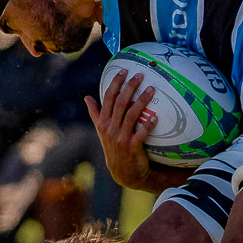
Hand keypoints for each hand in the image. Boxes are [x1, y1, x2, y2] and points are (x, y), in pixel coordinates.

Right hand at [85, 69, 157, 189]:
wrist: (123, 172)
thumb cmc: (113, 147)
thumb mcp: (101, 131)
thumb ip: (95, 114)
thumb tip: (86, 97)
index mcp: (103, 122)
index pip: (107, 98)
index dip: (116, 83)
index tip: (124, 70)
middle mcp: (110, 129)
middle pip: (120, 103)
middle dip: (130, 87)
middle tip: (140, 75)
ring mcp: (120, 138)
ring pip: (132, 115)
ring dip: (142, 101)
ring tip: (152, 89)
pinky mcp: (132, 147)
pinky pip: (141, 133)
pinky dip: (148, 124)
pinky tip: (156, 116)